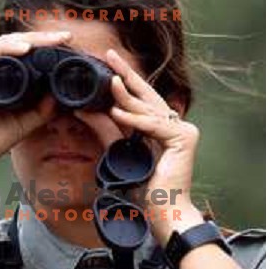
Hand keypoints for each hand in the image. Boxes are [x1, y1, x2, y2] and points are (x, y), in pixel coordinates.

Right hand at [0, 30, 71, 173]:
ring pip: (5, 43)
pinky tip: (25, 49)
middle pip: (17, 42)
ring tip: (51, 40)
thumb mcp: (24, 123)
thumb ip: (42, 110)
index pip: (24, 52)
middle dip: (43, 37)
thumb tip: (58, 96)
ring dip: (30, 39)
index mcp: (0, 76)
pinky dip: (7, 49)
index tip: (66, 46)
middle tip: (65, 37)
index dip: (45, 46)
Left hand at [104, 49, 203, 242]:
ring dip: (126, 96)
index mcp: (161, 128)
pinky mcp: (185, 139)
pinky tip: (117, 111)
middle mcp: (175, 125)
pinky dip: (135, 120)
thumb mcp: (118, 154)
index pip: (140, 100)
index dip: (124, 81)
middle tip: (108, 55)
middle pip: (147, 96)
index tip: (106, 64)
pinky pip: (154, 126)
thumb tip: (83, 110)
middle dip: (126, 74)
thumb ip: (106, 131)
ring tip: (108, 80)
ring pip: (149, 109)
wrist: (163, 213)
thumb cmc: (144, 190)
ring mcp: (183, 131)